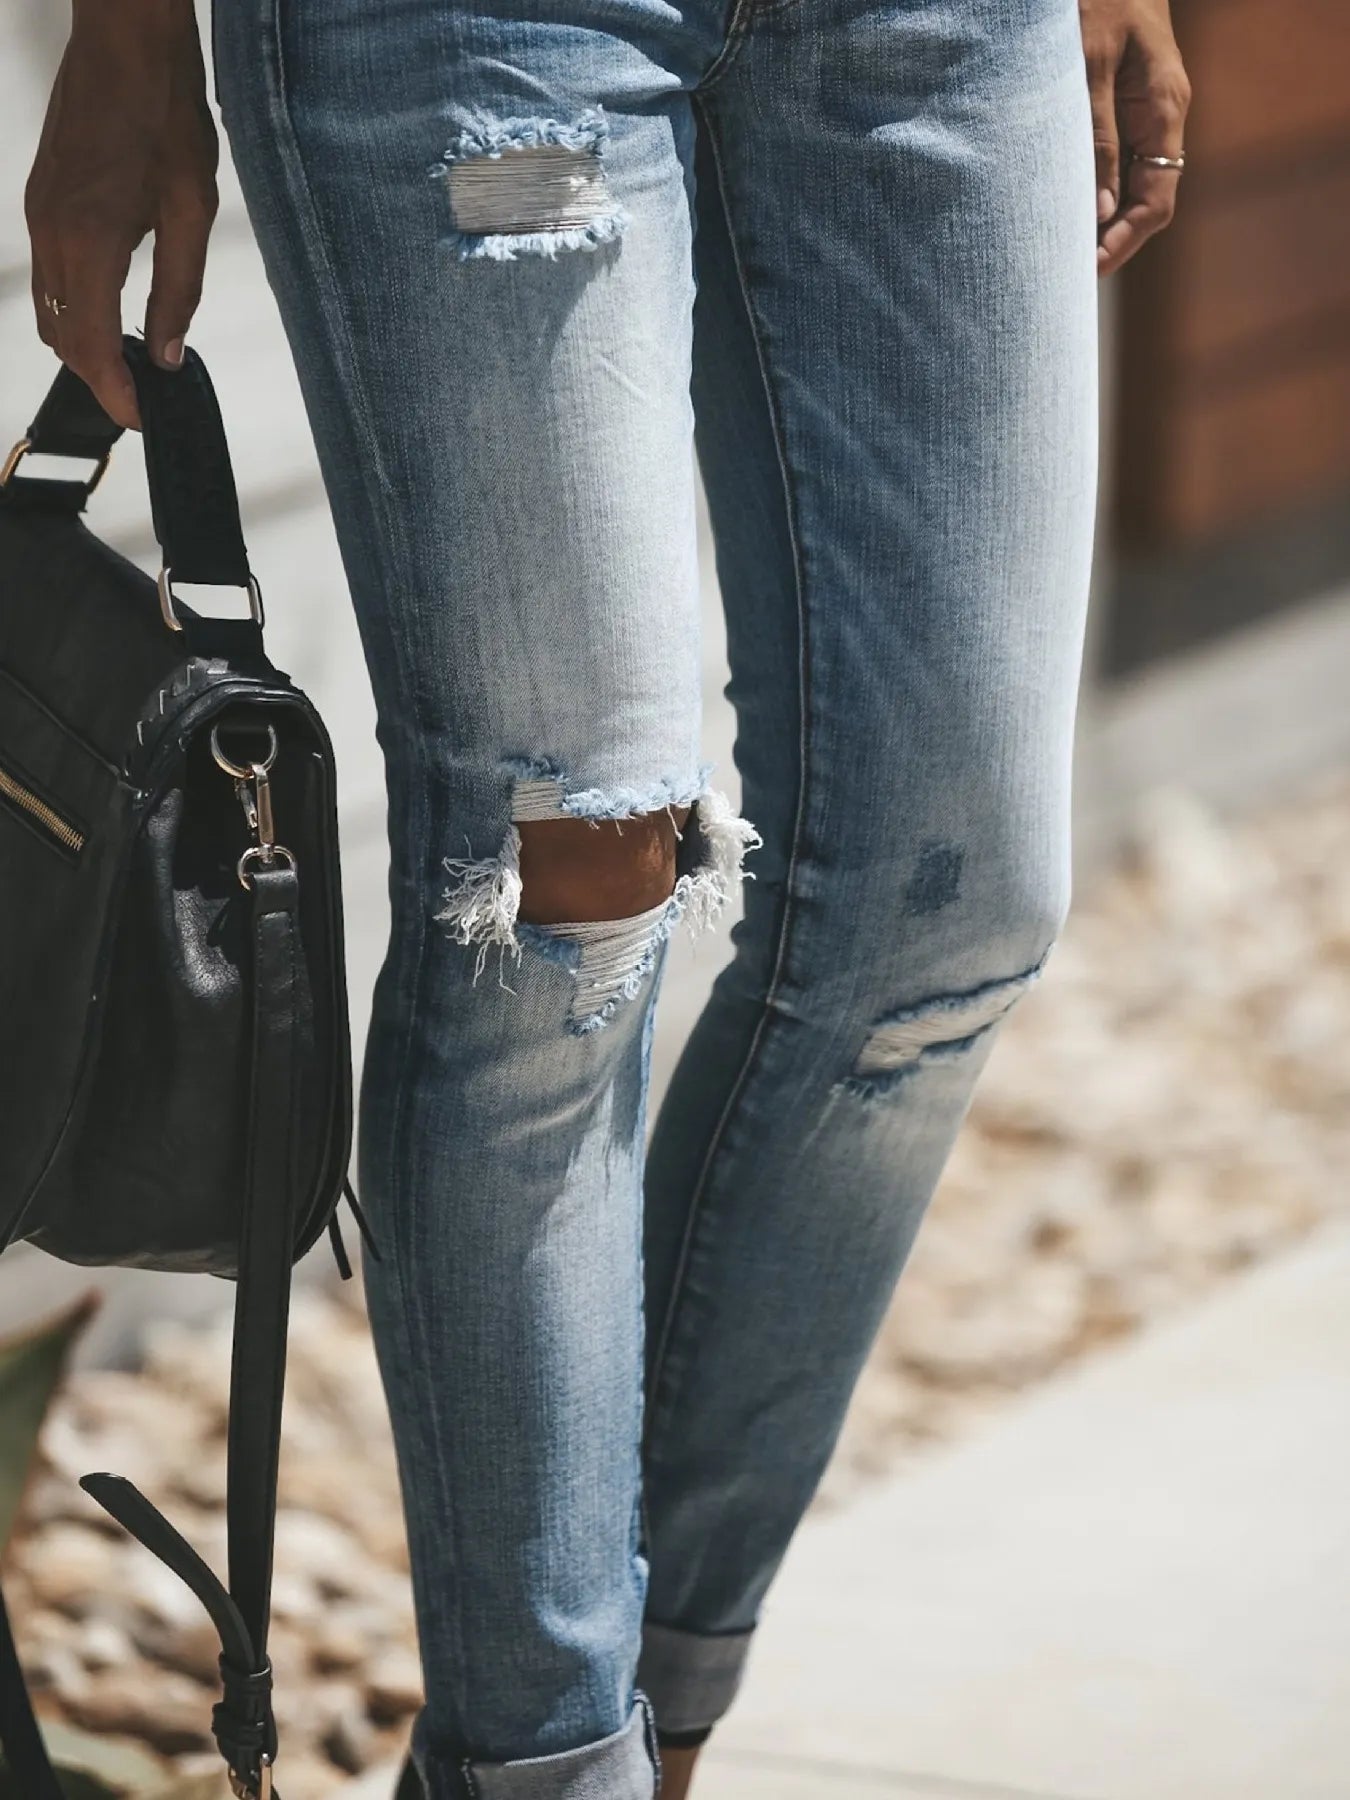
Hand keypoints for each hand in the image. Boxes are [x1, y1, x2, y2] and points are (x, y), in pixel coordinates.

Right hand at [24, 0, 217, 429]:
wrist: (126, 44)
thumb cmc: (164, 114)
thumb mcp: (190, 212)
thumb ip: (180, 289)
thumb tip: (170, 352)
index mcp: (91, 241)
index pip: (92, 347)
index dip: (115, 393)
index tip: (140, 418)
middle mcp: (52, 232)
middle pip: (62, 337)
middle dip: (98, 378)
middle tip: (140, 399)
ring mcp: (39, 214)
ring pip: (49, 310)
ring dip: (84, 345)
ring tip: (132, 364)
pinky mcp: (41, 199)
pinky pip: (49, 275)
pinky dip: (76, 308)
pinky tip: (114, 313)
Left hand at [1080, 0, 1190, 275]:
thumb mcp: (1089, 65)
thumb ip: (1096, 137)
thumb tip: (1100, 211)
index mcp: (1163, 109)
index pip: (1153, 202)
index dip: (1122, 243)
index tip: (1086, 271)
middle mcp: (1161, 115)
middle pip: (1143, 199)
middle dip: (1108, 239)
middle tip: (1064, 273)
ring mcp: (1146, 108)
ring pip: (1128, 182)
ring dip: (1098, 217)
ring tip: (1060, 248)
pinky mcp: (1125, 100)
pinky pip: (1115, 157)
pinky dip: (1092, 186)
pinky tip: (1063, 204)